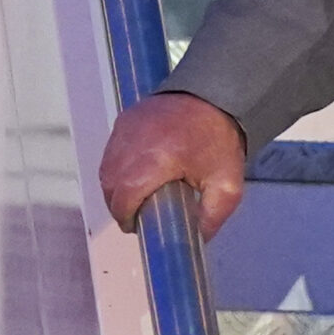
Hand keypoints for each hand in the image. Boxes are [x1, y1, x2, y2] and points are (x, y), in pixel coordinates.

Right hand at [99, 92, 246, 237]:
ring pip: (106, 170)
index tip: (135, 226)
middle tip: (137, 214)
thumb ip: (212, 216)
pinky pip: (111, 153)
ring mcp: (124, 130)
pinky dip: (118, 168)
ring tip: (136, 197)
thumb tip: (199, 239)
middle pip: (110, 186)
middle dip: (120, 205)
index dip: (126, 217)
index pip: (124, 198)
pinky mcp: (124, 121)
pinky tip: (136, 174)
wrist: (216, 95)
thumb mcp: (226, 184)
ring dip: (117, 188)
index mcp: (155, 160)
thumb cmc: (219, 139)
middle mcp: (132, 144)